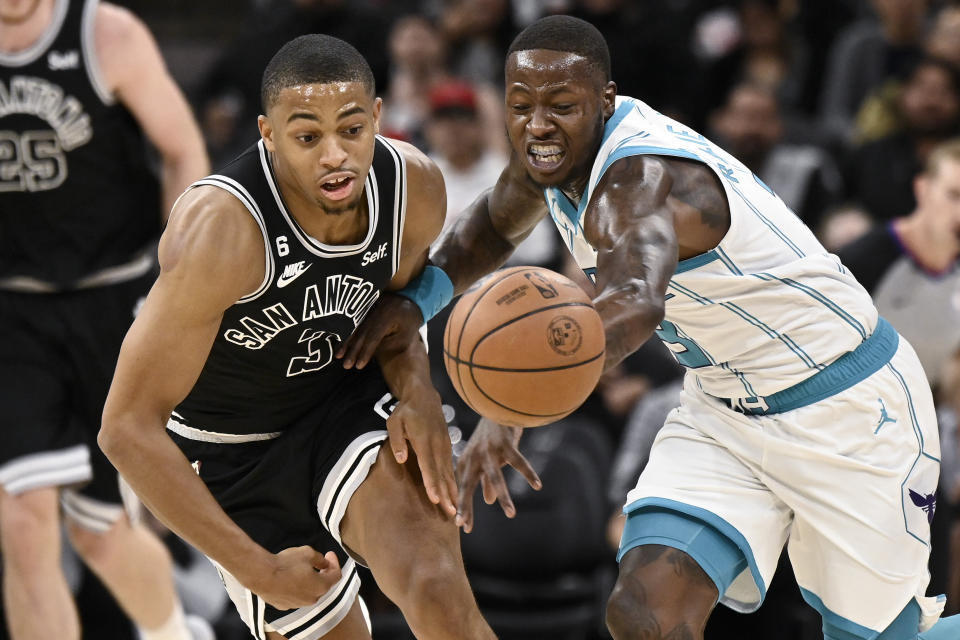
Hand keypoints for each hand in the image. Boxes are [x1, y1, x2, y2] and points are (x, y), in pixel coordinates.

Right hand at [250, 547, 341, 610]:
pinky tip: (290, 578)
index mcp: (321, 586)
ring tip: (302, 569)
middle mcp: (311, 599)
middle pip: (323, 585)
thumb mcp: (308, 553)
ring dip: (309, 581)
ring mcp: (297, 604)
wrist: (261, 575)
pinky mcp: (284, 605)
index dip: (334, 563)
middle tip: (320, 561)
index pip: (336, 575)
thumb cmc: (286, 564)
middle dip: (323, 573)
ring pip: (308, 592)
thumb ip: (320, 559)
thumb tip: (324, 562)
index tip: (329, 554)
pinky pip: (295, 596)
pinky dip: (296, 588)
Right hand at [336, 293, 422, 369]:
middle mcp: (376, 309)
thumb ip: (387, 345)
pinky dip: (347, 334)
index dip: (365, 352)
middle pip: (362, 332)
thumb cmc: (409, 324)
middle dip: (353, 350)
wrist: (411, 302)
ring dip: (346, 342)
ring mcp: (369, 306)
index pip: (374, 337)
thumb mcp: (405, 338)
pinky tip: (341, 344)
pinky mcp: (365, 306)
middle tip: (346, 365)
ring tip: (338, 356)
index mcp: (388, 316)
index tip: (359, 366)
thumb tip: (369, 352)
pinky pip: (354, 322)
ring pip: (355, 327)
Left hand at [387, 383, 458, 516]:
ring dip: (452, 491)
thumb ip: (397, 440)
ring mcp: (444, 446)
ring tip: (456, 510)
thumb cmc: (406, 411)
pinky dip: (453, 482)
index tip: (435, 499)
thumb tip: (401, 459)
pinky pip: (450, 467)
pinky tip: (455, 494)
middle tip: (451, 514)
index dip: (432, 483)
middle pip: (442, 474)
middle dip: (446, 494)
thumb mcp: (394, 422)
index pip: (428, 466)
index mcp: (424, 441)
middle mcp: (437, 445)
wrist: (424, 395)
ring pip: (448, 472)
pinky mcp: (446, 446)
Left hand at [455, 418, 541, 532]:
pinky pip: (518, 462)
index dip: (463, 507)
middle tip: (467, 527)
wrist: (498, 404)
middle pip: (468, 485)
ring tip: (510, 514)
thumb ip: (485, 480)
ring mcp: (489, 450)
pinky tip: (537, 485)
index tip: (463, 527)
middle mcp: (474, 457)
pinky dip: (528, 474)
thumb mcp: (485, 458)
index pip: (462, 490)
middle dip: (467, 506)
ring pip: (495, 478)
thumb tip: (488, 501)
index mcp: (466, 462)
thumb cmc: (491, 435)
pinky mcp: (505, 443)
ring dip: (503, 496)